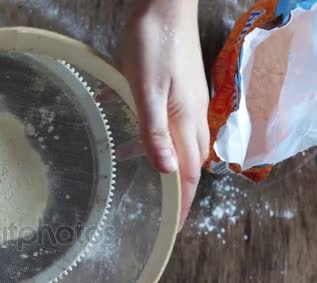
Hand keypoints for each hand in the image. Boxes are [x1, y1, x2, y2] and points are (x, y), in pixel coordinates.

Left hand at [119, 0, 208, 227]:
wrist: (163, 5)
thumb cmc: (153, 44)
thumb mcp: (147, 90)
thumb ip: (154, 131)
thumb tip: (167, 172)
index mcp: (185, 120)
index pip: (189, 172)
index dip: (183, 201)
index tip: (175, 226)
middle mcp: (190, 114)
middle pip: (187, 160)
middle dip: (176, 187)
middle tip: (162, 209)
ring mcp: (185, 100)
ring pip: (176, 140)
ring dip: (160, 159)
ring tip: (135, 168)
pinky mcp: (175, 88)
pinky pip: (165, 120)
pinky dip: (149, 132)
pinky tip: (126, 129)